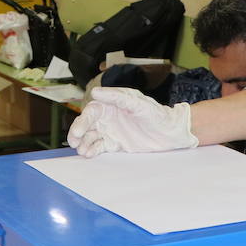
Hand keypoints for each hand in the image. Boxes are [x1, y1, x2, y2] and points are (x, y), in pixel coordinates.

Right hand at [66, 87, 197, 157]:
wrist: (171, 133)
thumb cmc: (156, 114)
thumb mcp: (137, 104)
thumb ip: (117, 98)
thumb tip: (95, 92)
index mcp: (112, 104)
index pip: (92, 111)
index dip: (83, 120)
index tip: (79, 130)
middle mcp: (109, 117)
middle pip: (87, 124)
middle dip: (78, 132)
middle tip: (74, 141)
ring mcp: (111, 130)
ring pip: (91, 136)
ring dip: (84, 143)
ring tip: (82, 151)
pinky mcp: (115, 144)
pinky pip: (99, 146)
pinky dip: (92, 150)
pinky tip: (89, 153)